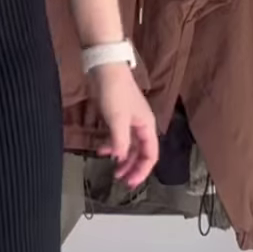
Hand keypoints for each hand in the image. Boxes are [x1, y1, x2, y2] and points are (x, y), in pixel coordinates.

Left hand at [89, 63, 158, 188]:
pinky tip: (102, 150)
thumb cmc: (115, 92)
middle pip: (140, 153)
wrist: (105, 69)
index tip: (131, 183)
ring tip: (112, 170)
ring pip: (129, 146)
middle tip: (121, 181)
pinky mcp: (118, 116)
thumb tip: (121, 160)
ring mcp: (129, 121)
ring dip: (122, 159)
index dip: (142, 171)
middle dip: (132, 168)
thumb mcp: (117, 120)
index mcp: (147, 127)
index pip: (150, 155)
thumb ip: (120, 142)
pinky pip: (118, 137)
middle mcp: (141, 125)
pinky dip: (112, 145)